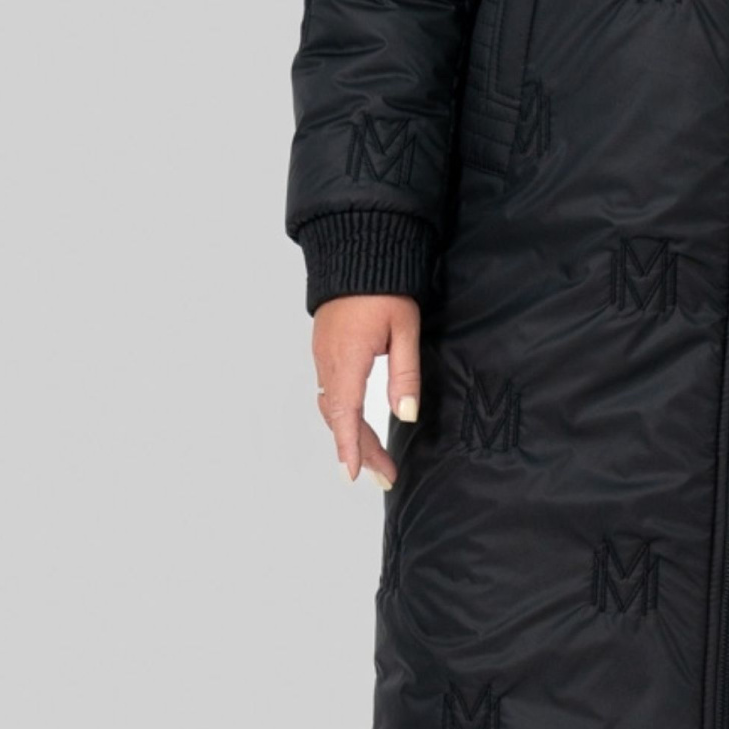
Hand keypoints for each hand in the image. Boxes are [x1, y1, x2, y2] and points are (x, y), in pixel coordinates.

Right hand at [313, 294, 421, 487]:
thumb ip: (405, 374)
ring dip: (350, 435)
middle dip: (359, 450)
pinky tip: (355, 427)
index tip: (354, 475)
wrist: (357, 252)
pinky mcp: (324, 351)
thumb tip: (406, 414)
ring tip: (374, 460)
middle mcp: (328, 361)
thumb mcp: (404, 329)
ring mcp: (322, 356)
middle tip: (384, 476)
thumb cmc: (384, 288)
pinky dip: (341, 416)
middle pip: (338, 417)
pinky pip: (329, 392)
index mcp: (347, 358)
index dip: (349, 447)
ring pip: (332, 407)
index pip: (345, 413)